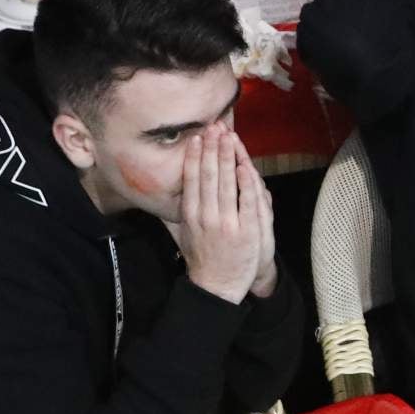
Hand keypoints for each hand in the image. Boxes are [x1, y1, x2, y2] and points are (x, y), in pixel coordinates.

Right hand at [172, 121, 276, 303]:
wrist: (216, 287)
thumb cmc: (202, 259)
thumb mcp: (184, 234)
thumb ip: (180, 211)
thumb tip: (168, 192)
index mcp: (191, 215)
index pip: (191, 179)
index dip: (194, 156)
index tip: (197, 137)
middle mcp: (206, 216)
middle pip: (208, 176)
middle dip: (211, 148)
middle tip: (213, 126)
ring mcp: (226, 223)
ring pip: (226, 183)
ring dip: (226, 157)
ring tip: (227, 136)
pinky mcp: (246, 231)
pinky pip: (246, 202)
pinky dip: (245, 183)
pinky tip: (243, 166)